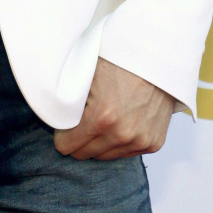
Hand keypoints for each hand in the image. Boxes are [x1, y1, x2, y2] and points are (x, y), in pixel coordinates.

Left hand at [53, 58, 173, 160]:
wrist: (157, 56)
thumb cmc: (120, 59)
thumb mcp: (88, 74)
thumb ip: (70, 99)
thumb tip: (55, 114)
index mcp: (101, 118)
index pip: (67, 146)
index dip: (62, 134)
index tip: (64, 125)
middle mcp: (122, 134)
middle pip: (85, 154)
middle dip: (79, 139)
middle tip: (81, 121)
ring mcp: (140, 141)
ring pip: (105, 156)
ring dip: (100, 142)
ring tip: (101, 120)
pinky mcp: (153, 143)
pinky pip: (126, 153)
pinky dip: (119, 142)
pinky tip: (119, 122)